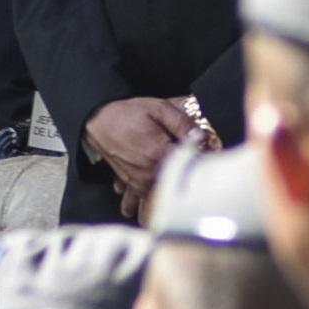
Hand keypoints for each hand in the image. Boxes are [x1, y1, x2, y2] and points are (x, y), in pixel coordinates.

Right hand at [83, 97, 198, 220]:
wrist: (97, 119)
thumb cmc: (128, 113)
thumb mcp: (159, 109)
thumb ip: (183, 124)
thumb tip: (203, 137)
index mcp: (159, 155)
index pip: (191, 165)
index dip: (204, 161)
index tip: (211, 157)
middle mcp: (148, 173)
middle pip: (178, 186)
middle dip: (190, 180)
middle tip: (200, 178)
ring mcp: (138, 181)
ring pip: (159, 199)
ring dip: (171, 196)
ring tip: (182, 196)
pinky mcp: (131, 182)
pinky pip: (142, 198)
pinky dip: (152, 198)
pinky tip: (159, 197)